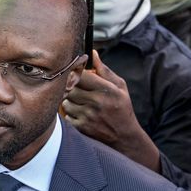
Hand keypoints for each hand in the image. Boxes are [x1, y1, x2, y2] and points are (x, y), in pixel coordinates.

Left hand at [62, 51, 158, 170]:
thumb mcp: (119, 87)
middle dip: (71, 87)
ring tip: (81, 103)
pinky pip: (66, 116)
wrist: (124, 136)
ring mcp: (88, 116)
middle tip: (77, 89)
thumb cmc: (121, 108)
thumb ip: (104, 70)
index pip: (81, 75)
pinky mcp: (81, 127)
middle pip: (70, 88)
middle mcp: (96, 102)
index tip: (76, 74)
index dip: (75, 73)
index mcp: (106, 89)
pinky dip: (71, 115)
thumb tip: (92, 53)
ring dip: (70, 101)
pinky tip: (81, 115)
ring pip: (66, 102)